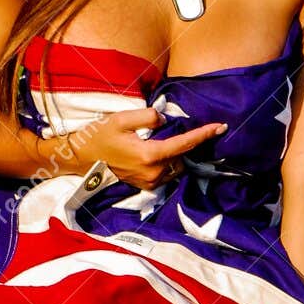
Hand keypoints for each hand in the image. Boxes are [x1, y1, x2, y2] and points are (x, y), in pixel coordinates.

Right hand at [69, 108, 226, 190]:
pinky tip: (159, 153)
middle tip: (181, 130)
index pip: (184, 144)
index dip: (204, 134)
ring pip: (176, 167)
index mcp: (150, 155)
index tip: (221, 127)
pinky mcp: (146, 186)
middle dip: (186, 144)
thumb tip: (165, 120)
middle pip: (182, 157)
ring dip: (177, 154)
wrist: (82, 159)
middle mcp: (153, 172)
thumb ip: (148, 117)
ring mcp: (150, 182)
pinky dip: (168, 163)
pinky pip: (167, 174)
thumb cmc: (100, 136)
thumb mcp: (122, 119)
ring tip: (167, 141)